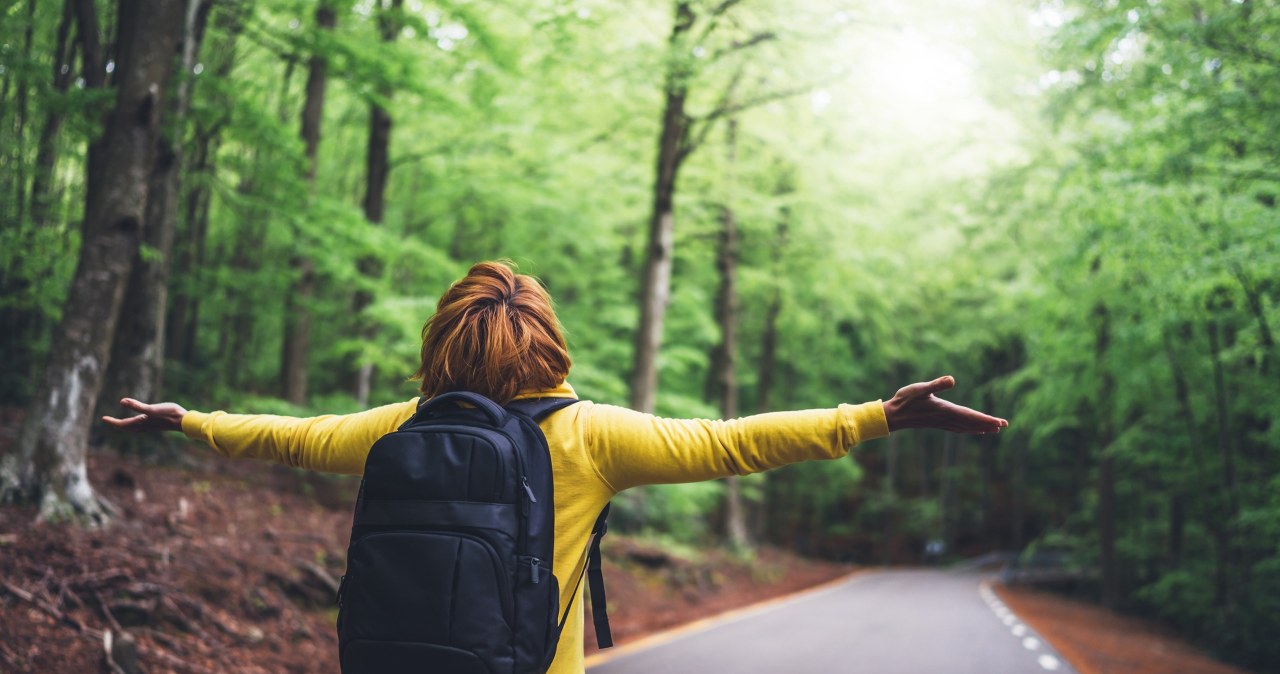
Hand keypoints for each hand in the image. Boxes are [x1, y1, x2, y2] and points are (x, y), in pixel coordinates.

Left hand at [101, 398, 187, 432]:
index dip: (112, 421)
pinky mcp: (156, 422)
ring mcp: (150, 425)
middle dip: (117, 424)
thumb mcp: (151, 409)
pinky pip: (140, 424)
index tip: (103, 418)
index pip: (122, 424)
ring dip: (126, 425)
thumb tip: (122, 401)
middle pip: (126, 427)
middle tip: (108, 420)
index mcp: (141, 423)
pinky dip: (135, 422)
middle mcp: (144, 425)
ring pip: (133, 427)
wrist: (183, 421)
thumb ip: (137, 406)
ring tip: (121, 422)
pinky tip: (139, 418)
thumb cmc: (168, 414)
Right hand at [882, 376, 1006, 433]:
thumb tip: (952, 379)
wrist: (893, 416)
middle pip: (971, 422)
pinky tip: (972, 430)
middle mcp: (945, 418)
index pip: (970, 415)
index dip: (986, 419)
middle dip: (988, 424)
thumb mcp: (919, 388)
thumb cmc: (905, 400)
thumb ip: (936, 385)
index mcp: (944, 409)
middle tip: (1004, 425)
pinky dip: (968, 429)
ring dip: (980, 427)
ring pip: (966, 427)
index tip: (1000, 422)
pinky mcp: (937, 423)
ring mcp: (941, 422)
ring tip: (994, 429)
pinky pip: (958, 428)